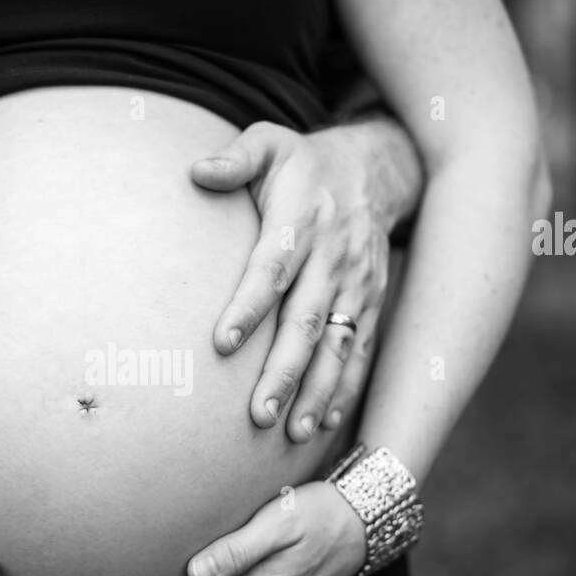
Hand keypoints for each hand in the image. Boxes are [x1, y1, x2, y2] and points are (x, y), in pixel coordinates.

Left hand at [192, 120, 416, 441]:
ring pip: (337, 347)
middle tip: (258, 414)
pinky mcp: (372, 303)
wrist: (377, 169)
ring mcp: (357, 285)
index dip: (249, 306)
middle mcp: (334, 259)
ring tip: (293, 433)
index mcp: (303, 221)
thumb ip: (236, 158)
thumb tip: (198, 172)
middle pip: (307, 322)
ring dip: (317, 392)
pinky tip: (325, 424)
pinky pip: (359, 352)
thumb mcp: (270, 143)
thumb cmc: (304, 163)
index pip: (272, 269)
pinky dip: (345, 390)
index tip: (223, 343)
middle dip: (284, 371)